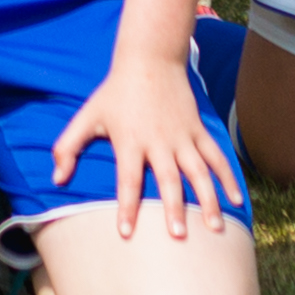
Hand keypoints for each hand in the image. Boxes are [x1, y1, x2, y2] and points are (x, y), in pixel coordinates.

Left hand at [49, 46, 238, 239]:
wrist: (150, 58)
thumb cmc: (115, 92)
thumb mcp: (87, 116)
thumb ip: (67, 147)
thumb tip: (56, 178)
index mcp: (130, 141)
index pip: (128, 180)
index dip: (127, 206)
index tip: (126, 232)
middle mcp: (159, 141)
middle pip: (169, 179)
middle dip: (174, 208)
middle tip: (178, 236)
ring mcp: (183, 136)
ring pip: (199, 172)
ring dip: (208, 200)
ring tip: (214, 227)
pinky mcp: (198, 130)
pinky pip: (216, 157)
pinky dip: (229, 177)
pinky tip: (238, 199)